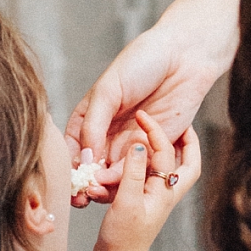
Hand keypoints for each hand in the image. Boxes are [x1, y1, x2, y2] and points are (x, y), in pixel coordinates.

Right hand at [67, 27, 217, 204]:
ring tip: (96, 191)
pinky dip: (125, 179)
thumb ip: (93, 125)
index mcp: (90, 117)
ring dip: (104, 186)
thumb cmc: (142, 62)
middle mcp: (108, 134)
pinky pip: (138, 170)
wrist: (184, 56)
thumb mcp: (108, 89)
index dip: (68, 165)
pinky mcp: (154, 148)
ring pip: (113, 174)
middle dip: (85, 183)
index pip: (73, 147)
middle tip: (80, 194)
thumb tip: (85, 159)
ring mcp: (130, 143)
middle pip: (92, 168)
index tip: (66, 179)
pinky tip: (115, 181)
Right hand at [92, 114, 201, 250]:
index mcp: (165, 191)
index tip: (142, 115)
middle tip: (183, 124)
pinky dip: (150, 163)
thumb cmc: (123, 238)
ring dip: (170, 150)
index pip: (166, 152)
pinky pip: (152, 176)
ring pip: (172, 169)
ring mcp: (156, 198)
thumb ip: (132, 172)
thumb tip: (138, 145)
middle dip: (189, 143)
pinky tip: (138, 155)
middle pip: (188, 163)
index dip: (155, 131)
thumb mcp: (127, 202)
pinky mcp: (144, 202)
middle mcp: (166, 193)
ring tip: (163, 133)